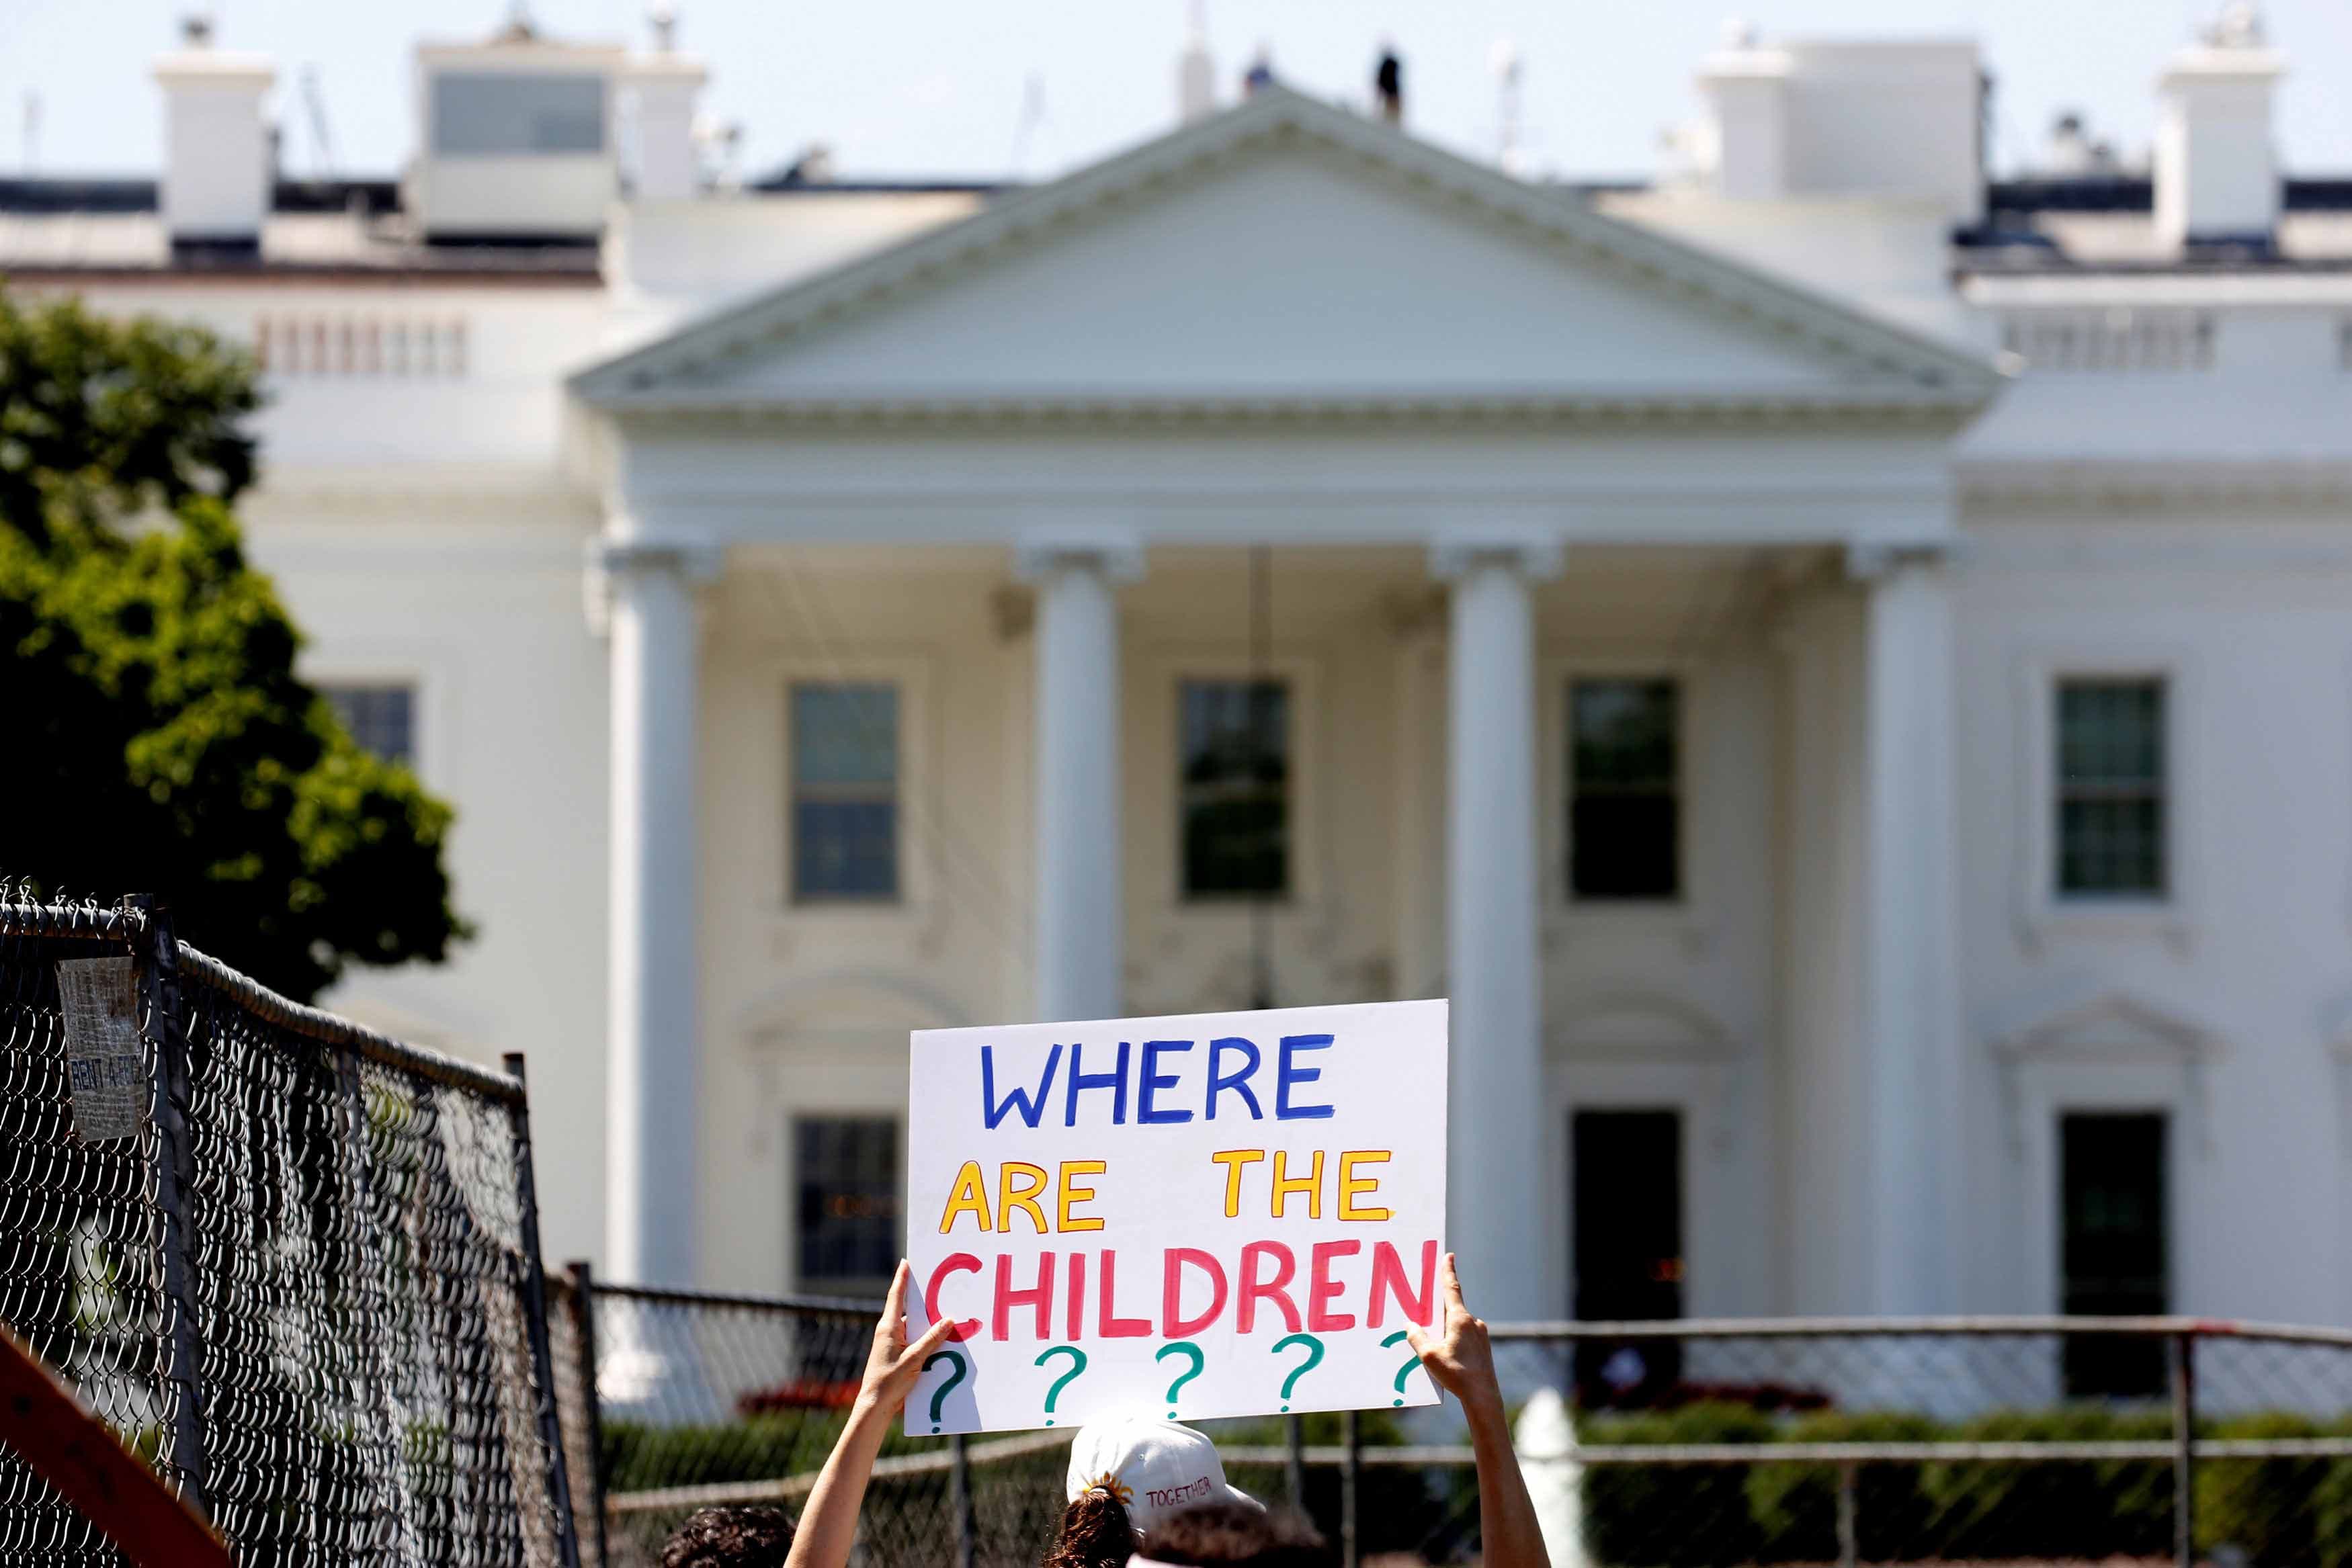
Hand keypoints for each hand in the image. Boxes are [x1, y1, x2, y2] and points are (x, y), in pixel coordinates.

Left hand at [860, 1260, 959, 1414]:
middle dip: (924, 1302)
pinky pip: (914, 1341)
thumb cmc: (889, 1382)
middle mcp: (889, 1332)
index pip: (896, 1296)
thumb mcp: (915, 1359)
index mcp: (888, 1327)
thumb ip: (932, 1339)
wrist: (874, 1406)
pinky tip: (941, 1344)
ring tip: (947, 1320)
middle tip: (939, 1289)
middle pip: (909, 1310)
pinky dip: (926, 1340)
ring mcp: (892, 1344)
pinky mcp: (896, 1355)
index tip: (906, 1262)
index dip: (902, 1278)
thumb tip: (948, 1319)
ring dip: (928, 1326)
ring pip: (914, 1328)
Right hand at [1404, 1252, 1500, 1414]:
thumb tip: (1410, 1325)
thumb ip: (1417, 1337)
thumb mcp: (1429, 1355)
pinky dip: (1453, 1339)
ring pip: (1458, 1324)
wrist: (1483, 1396)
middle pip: (1452, 1308)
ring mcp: (1480, 1335)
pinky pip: (1464, 1336)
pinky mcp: (1483, 1348)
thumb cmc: (1456, 1374)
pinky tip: (1447, 1354)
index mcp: (1460, 1319)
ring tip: (1434, 1343)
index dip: (1448, 1271)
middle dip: (1438, 1308)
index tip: (1449, 1255)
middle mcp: (1473, 1323)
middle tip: (1426, 1309)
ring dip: (1445, 1327)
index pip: (1451, 1289)